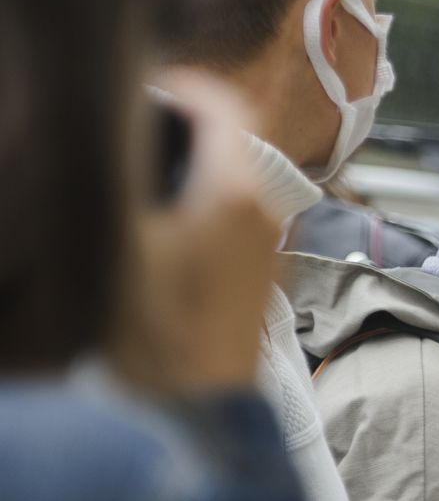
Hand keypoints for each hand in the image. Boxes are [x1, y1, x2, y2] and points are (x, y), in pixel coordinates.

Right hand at [114, 71, 278, 392]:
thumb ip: (118, 175)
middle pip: (230, 140)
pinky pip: (235, 216)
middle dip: (181, 126)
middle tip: (130, 128)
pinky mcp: (261, 277)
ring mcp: (269, 247)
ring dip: (190, 165)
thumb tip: (108, 132)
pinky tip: (155, 227)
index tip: (143, 87)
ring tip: (135, 175)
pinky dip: (200, 202)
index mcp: (235, 191)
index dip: (182, 86)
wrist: (194, 415)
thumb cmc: (153, 336)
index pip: (224, 105)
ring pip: (233, 178)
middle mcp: (266, 212)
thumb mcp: (114, 241)